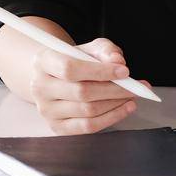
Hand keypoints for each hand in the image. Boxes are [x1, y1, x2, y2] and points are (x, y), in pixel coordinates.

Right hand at [28, 37, 146, 134]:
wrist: (56, 77)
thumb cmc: (74, 60)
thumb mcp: (88, 48)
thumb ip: (104, 50)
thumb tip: (117, 60)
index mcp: (43, 62)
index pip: (70, 69)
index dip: (100, 71)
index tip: (124, 71)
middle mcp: (40, 87)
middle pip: (81, 92)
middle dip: (114, 90)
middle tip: (136, 87)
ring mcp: (46, 110)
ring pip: (87, 111)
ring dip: (115, 104)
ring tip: (132, 96)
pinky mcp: (57, 127)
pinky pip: (88, 127)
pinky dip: (111, 118)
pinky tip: (124, 108)